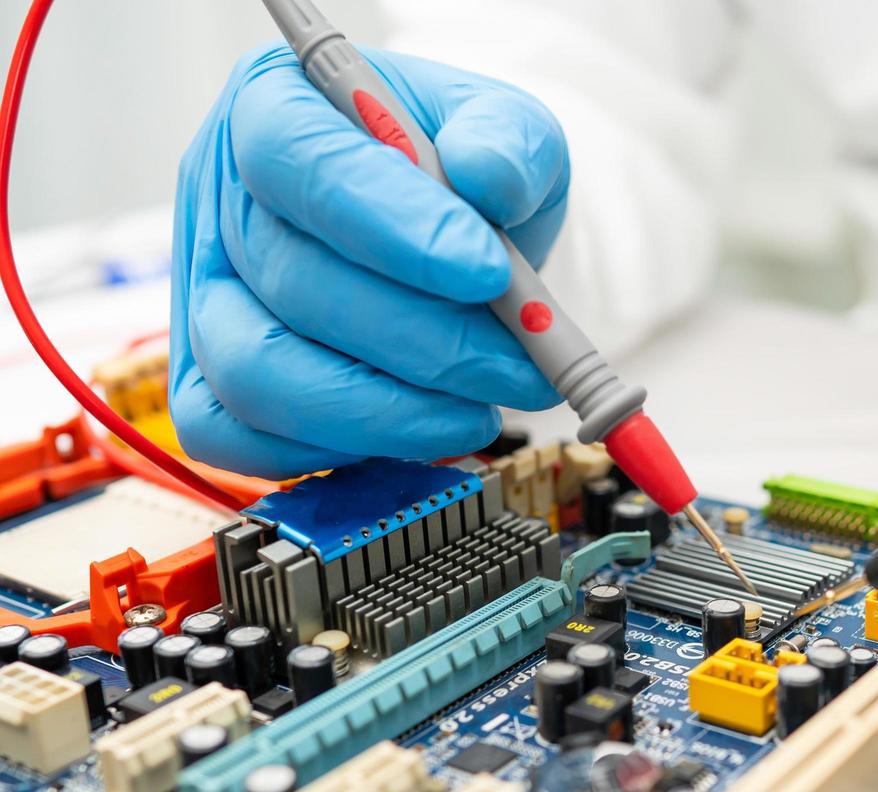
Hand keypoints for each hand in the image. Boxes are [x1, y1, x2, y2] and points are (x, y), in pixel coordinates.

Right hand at [171, 43, 567, 477]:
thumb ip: (506, 140)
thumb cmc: (464, 174)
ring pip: (258, 373)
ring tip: (483, 406)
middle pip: (290, 282)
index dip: (393, 228)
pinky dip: (335, 448)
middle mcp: (219, 198)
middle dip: (425, 341)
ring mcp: (204, 295)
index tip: (488, 272)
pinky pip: (236, 438)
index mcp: (273, 105)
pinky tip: (418, 428)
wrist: (453, 236)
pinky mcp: (208, 382)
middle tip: (522, 365)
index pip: (301, 164)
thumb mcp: (505, 130)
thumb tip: (486, 175)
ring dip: (387, 409)